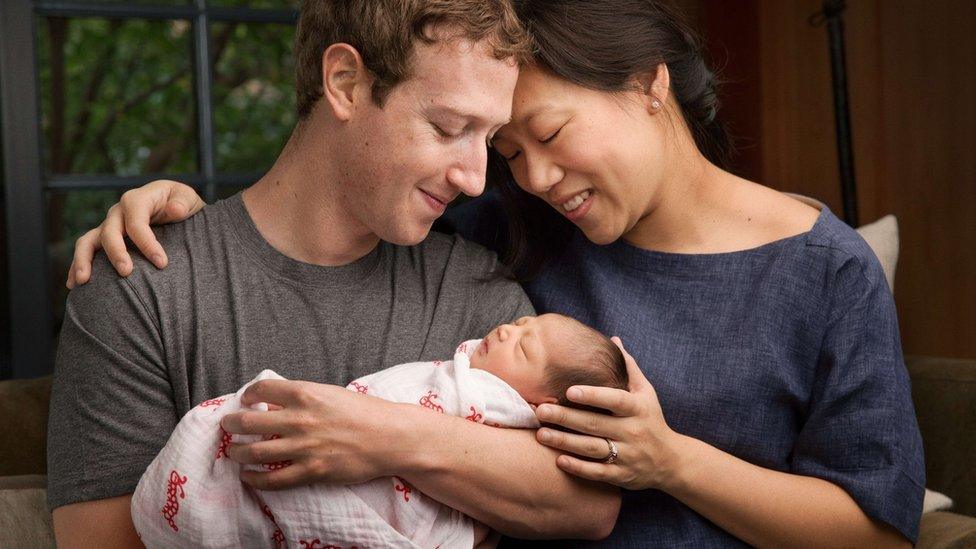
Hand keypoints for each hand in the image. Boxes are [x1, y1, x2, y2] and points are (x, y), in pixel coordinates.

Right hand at [66, 179, 204, 287]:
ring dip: (84, 260)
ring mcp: (109, 225)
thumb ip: (182, 203)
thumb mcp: (187, 199)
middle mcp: (118, 212)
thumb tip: (174, 209)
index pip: (137, 222)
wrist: (173, 206)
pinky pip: (87, 251)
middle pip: (110, 232)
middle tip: (127, 273)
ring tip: (83, 281)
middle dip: (116, 253)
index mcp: (137, 200)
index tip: (162, 264)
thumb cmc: (181, 203)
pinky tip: (75, 285)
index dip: (147, 243)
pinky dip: (78, 266)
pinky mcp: (105, 238)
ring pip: (89, 241)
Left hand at [219, 379, 406, 489]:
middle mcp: (300, 419)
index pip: (262, 390)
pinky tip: (248, 477)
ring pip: (254, 452)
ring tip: (234, 453)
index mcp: (306, 394)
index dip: (248, 394)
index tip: (246, 400)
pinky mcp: (312, 471)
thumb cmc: (366, 413)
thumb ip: (304, 398)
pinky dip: (255, 479)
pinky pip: (273, 478)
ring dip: (237, 453)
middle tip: (228, 425)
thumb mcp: (332, 394)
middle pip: (249, 422)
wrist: (391, 437)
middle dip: (232, 424)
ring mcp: (304, 447)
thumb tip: (276, 404)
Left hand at [534, 337, 682, 490]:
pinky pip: (598, 473)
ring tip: (540, 433)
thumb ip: (629, 367)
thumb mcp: (646, 392)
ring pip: (593, 449)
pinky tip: (558, 460)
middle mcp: (633, 432)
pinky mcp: (622, 475)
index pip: (615, 400)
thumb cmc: (651, 419)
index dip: (593, 395)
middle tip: (540, 410)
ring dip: (565, 442)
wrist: (670, 461)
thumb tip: (614, 339)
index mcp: (638, 408)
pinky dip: (578, 468)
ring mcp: (628, 455)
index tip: (569, 390)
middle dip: (566, 417)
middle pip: (596, 424)